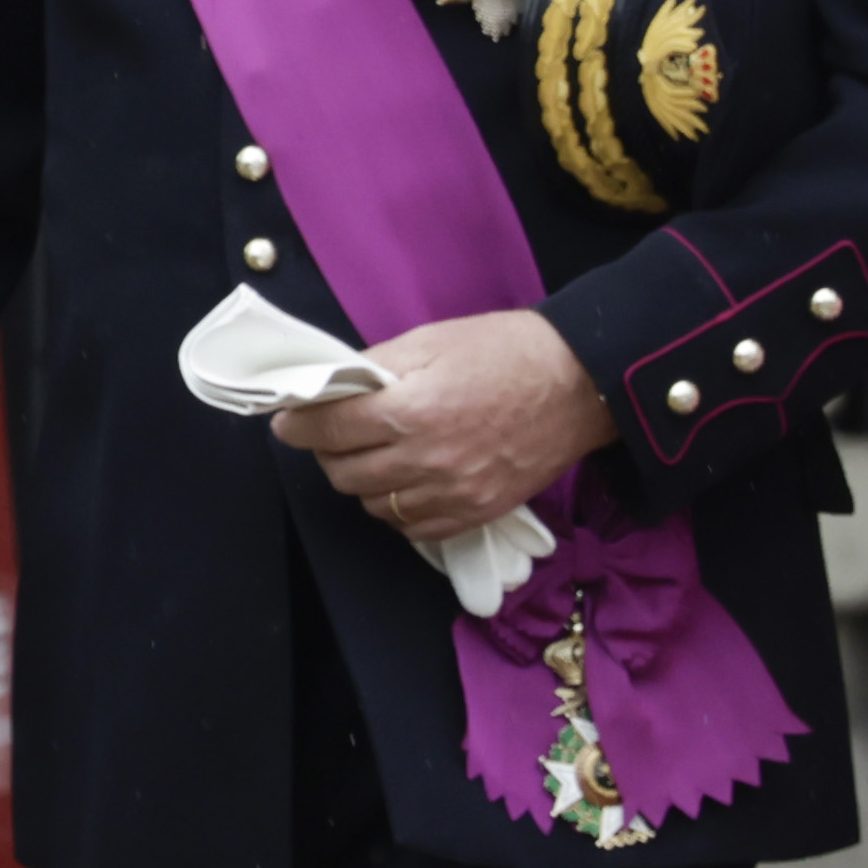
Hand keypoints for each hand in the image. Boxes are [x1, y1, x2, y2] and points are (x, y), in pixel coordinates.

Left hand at [268, 308, 605, 544]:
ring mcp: (453, 493)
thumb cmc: (506, 352)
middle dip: (328, 452)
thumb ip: (374, 366)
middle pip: (344, 473)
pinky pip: (412, 527)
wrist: (579, 384)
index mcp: (412, 409)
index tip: (288, 421)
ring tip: (372, 455)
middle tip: (334, 433)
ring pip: (373, 505)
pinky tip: (404, 481)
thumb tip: (329, 387)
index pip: (329, 429)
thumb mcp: (431, 340)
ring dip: (362, 482)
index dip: (298, 425)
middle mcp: (427, 459)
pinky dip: (396, 507)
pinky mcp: (475, 513)